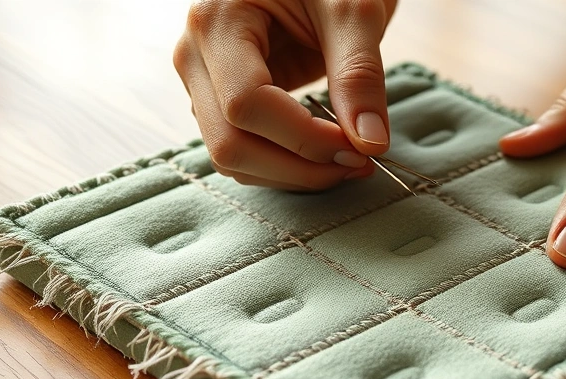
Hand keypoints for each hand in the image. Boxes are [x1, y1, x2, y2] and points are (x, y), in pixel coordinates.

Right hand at [173, 0, 396, 189]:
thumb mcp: (352, 10)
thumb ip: (360, 74)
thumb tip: (369, 142)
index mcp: (217, 21)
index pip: (247, 104)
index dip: (305, 138)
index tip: (359, 147)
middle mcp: (195, 55)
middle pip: (230, 142)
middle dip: (298, 168)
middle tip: (359, 164)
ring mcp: (202, 82)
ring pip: (231, 157)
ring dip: (291, 175)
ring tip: (347, 162)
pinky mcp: (221, 101)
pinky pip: (243, 150)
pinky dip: (284, 166)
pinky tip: (325, 157)